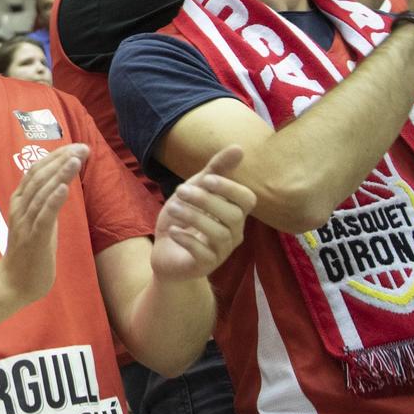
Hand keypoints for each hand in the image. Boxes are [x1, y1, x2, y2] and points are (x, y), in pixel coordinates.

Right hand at [0, 144, 84, 306]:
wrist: (13, 283)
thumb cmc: (28, 253)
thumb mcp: (38, 221)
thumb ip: (46, 203)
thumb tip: (61, 185)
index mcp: (21, 201)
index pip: (37, 171)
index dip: (56, 157)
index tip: (76, 146)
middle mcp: (21, 207)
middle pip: (40, 176)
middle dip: (62, 160)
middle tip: (83, 147)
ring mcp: (26, 222)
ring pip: (42, 192)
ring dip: (60, 174)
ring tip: (75, 159)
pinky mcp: (34, 239)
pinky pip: (44, 216)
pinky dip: (53, 200)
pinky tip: (64, 187)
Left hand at [149, 146, 254, 280]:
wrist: (166, 253)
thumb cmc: (184, 219)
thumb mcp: (195, 190)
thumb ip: (215, 171)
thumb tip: (239, 147)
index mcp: (233, 213)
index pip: (247, 200)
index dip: (230, 188)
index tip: (206, 178)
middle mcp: (233, 233)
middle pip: (233, 216)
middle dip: (206, 200)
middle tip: (180, 190)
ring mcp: (221, 251)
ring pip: (219, 234)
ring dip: (194, 217)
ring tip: (172, 208)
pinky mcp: (205, 266)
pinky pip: (203, 254)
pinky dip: (187, 239)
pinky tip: (173, 231)